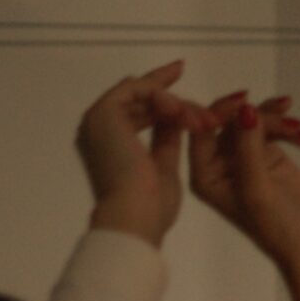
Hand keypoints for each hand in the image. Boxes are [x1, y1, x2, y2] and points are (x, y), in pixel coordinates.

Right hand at [75, 61, 205, 245]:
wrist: (134, 219)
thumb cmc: (151, 208)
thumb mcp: (163, 168)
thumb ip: (166, 141)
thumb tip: (175, 120)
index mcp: (110, 145)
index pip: (138, 111)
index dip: (163, 98)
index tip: (182, 81)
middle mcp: (99, 129)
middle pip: (140, 98)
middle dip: (175, 98)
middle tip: (197, 92)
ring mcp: (98, 119)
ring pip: (142, 93)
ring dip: (176, 103)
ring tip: (201, 121)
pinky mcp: (104, 113)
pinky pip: (136, 90)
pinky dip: (162, 96)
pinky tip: (182, 111)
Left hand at [188, 94, 299, 300]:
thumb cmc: (278, 229)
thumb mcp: (257, 188)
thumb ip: (249, 147)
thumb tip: (245, 108)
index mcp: (205, 175)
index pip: (201, 131)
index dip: (218, 111)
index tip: (244, 102)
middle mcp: (219, 164)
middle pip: (229, 120)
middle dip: (256, 115)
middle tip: (284, 118)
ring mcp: (244, 157)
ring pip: (252, 119)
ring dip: (277, 120)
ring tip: (299, 131)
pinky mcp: (266, 154)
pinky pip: (271, 126)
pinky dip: (288, 128)